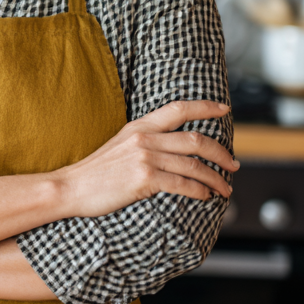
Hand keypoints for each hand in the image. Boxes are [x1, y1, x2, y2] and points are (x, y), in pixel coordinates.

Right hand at [57, 99, 236, 218]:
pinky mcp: (144, 180)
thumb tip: (171, 147)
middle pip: (195, 140)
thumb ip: (144, 141)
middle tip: (233, 165)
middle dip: (221, 153)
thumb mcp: (119, 145)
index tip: (224, 109)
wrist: (70, 187)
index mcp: (139, 127)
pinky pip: (183, 184)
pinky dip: (200, 191)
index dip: (205, 107)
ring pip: (194, 165)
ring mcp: (145, 158)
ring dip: (216, 179)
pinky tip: (206, 197)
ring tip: (225, 189)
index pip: (178, 109)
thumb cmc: (94, 172)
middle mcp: (144, 139)